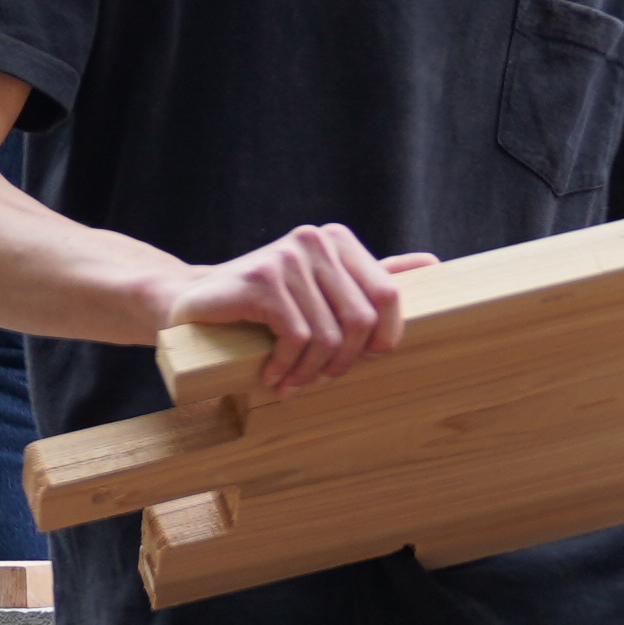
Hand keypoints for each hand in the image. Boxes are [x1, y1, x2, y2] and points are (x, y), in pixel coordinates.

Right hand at [161, 225, 425, 391]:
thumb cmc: (262, 305)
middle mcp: (314, 240)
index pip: (388, 296)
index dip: (381, 340)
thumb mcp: (321, 291)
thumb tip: (431, 264)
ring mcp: (286, 257)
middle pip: (362, 321)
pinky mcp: (261, 279)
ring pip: (328, 336)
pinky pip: (296, 338)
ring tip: (292, 384)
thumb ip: (372, 276)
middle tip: (319, 381)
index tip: (358, 362)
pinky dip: (286, 367)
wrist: (191, 304)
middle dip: (344, 363)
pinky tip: (272, 375)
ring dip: (310, 373)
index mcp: (337, 240)